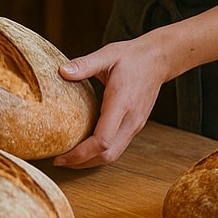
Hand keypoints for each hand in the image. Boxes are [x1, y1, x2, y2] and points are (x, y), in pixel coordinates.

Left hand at [51, 37, 167, 167]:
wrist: (159, 59)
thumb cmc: (132, 57)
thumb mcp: (107, 55)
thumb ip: (84, 64)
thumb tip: (62, 71)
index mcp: (122, 103)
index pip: (102, 139)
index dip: (80, 153)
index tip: (60, 155)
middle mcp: (131, 119)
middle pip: (107, 155)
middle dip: (82, 163)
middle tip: (58, 161)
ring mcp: (135, 124)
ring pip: (113, 154)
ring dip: (91, 161)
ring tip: (68, 158)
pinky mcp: (135, 125)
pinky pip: (117, 146)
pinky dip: (100, 153)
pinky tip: (84, 148)